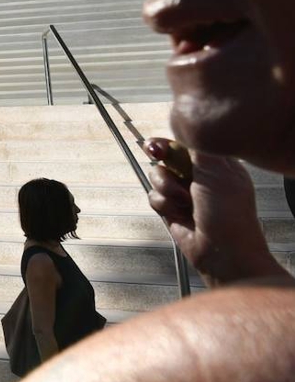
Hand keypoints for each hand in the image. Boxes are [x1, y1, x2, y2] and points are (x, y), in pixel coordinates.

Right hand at [144, 138, 289, 286]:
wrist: (222, 252)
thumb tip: (185, 129)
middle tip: (159, 158)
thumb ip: (199, 148)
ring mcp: (184, 193)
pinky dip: (163, 204)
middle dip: (163, 161)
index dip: (171, 141)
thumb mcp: (217, 172)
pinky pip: (153, 197)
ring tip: (184, 201)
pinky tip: (178, 213)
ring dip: (166, 187)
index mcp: (216, 164)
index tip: (158, 145)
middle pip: (166, 156)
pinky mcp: (172, 209)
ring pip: (156, 176)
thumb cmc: (228, 214)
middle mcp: (199, 177)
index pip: (187, 142)